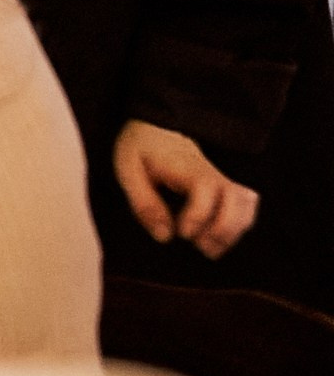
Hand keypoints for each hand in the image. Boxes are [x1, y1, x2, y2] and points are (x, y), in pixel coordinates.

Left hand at [114, 118, 258, 256]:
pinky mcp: (225, 185)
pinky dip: (237, 226)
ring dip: (233, 231)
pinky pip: (245, 206)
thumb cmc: (141, 148)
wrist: (157, 127)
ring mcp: (222, 178)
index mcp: (185, 166)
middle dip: (224, 229)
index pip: (206, 188)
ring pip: (247, 204)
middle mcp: (211, 172)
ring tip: (208, 247)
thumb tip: (164, 236)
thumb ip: (145, 204)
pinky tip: (215, 237)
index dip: (199, 215)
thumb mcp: (129, 171)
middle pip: (238, 198)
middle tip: (199, 245)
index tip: (182, 233)